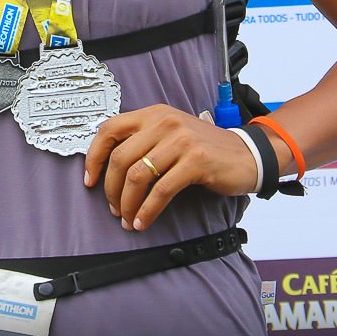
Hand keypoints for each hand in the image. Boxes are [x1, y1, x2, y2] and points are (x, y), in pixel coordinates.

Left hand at [82, 104, 258, 229]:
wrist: (247, 154)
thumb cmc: (205, 149)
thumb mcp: (171, 134)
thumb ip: (144, 141)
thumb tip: (109, 168)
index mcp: (153, 114)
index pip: (109, 129)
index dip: (94, 156)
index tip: (90, 180)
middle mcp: (164, 122)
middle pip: (120, 158)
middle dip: (111, 189)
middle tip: (114, 208)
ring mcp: (180, 140)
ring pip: (137, 175)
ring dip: (127, 203)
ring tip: (127, 219)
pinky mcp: (195, 161)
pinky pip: (161, 190)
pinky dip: (147, 210)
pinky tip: (143, 221)